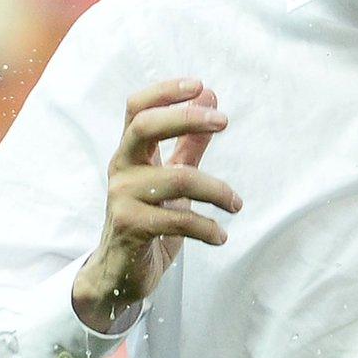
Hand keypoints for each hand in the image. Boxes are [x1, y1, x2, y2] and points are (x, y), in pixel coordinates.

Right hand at [71, 79, 241, 331]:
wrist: (120, 272)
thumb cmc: (149, 218)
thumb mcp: (171, 178)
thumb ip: (190, 142)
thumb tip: (209, 96)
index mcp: (132, 153)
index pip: (137, 109)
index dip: (164, 92)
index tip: (200, 86)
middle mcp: (122, 169)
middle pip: (145, 127)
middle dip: (187, 118)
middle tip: (225, 121)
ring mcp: (122, 197)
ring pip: (177, 178)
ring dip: (217, 190)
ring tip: (236, 205)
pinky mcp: (131, 227)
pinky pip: (179, 219)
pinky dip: (208, 227)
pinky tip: (221, 235)